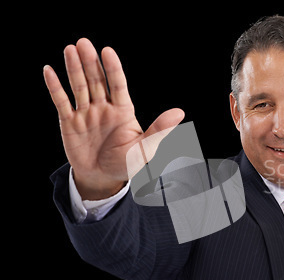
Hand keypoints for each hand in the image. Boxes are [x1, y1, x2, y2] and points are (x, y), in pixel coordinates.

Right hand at [44, 38, 183, 199]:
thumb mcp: (145, 148)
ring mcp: (86, 113)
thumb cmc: (127, 163)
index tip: (107, 51)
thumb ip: (160, 129)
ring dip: (74, 69)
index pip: (118, 85)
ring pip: (79, 87)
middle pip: (97, 81)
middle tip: (84, 43)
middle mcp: (104, 107)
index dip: (113, 68)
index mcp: (123, 110)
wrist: (104, 178)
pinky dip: (55, 87)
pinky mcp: (70, 122)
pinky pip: (61, 102)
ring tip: (70, 50)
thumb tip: (179, 113)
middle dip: (90, 62)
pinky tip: (49, 71)